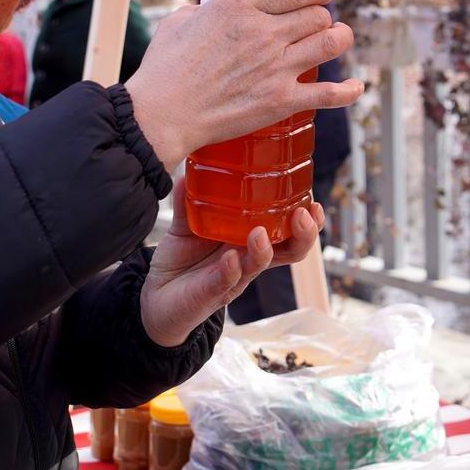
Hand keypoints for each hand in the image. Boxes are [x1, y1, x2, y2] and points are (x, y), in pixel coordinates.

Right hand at [125, 0, 362, 167]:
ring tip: (341, 38)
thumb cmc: (164, 69)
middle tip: (321, 23)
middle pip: (316, 15)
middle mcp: (263, 32)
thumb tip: (212, 12)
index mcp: (239, 6)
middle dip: (323, 16)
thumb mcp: (180, 21)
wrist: (162, 114)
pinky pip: (329, 93)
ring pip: (330, 43)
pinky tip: (357, 87)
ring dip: (341, 38)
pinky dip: (349, 90)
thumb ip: (204, 10)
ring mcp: (276, 67)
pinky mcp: (281, 101)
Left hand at [140, 174, 323, 345]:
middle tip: (304, 215)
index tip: (313, 201)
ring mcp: (234, 277)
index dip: (308, 220)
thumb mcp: (186, 226)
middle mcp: (248, 259)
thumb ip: (189, 201)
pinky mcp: (212, 293)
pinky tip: (230, 258)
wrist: (155, 297)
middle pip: (290, 251)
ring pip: (260, 266)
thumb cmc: (181, 260)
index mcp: (249, 240)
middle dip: (304, 235)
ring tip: (260, 234)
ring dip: (264, 250)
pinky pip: (226, 281)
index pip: (289, 230)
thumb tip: (189, 172)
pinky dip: (231, 269)